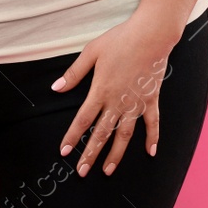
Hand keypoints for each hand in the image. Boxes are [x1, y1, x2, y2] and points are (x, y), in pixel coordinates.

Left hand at [50, 12, 180, 177]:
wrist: (151, 35)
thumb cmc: (120, 40)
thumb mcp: (92, 52)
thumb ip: (74, 73)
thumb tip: (56, 88)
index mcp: (101, 91)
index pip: (83, 120)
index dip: (73, 137)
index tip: (64, 152)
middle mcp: (118, 102)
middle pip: (101, 133)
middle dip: (90, 154)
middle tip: (81, 172)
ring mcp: (136, 103)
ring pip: (124, 135)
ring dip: (115, 154)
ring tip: (107, 171)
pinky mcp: (151, 100)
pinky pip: (152, 123)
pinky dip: (152, 138)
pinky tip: (150, 153)